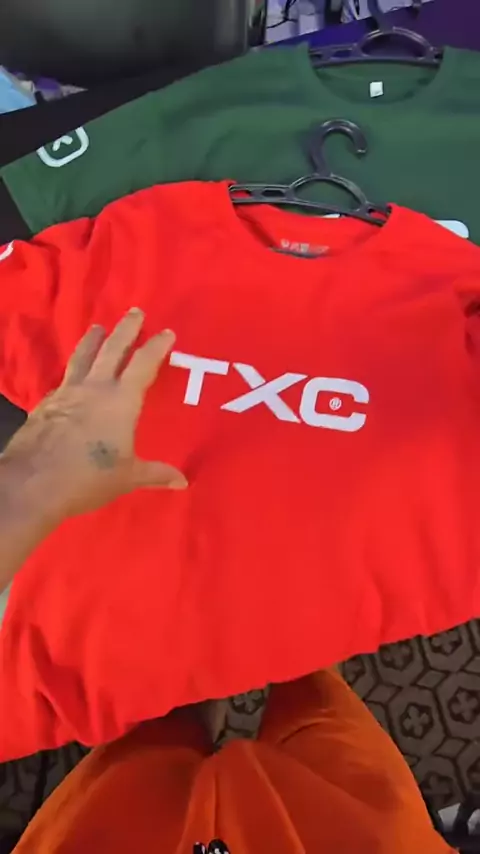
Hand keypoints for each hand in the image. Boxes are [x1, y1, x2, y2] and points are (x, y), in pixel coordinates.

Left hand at [1, 308, 186, 523]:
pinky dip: (74, 370)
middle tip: (135, 312)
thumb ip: (155, 473)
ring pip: (82, 357)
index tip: (167, 333)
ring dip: (93, 340)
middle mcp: (94, 388)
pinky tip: (73, 376)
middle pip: (112, 349)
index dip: (157, 347)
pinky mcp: (45, 404)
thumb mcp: (128, 477)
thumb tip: (182, 481)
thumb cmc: (89, 477)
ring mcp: (66, 393)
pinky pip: (64, 379)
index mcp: (121, 401)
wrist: (33, 482)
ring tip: (97, 328)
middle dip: (126, 329)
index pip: (143, 364)